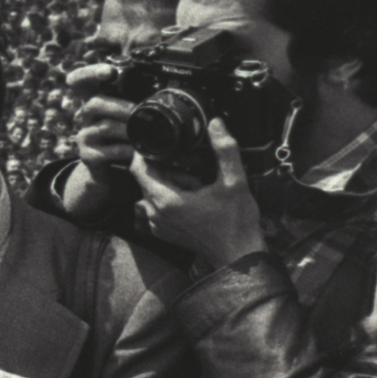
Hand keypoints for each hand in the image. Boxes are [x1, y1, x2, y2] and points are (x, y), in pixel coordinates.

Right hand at [61, 64, 137, 175]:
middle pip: (94, 103)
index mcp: (96, 99)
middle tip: (137, 111)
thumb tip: (166, 85)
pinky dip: (127, 150)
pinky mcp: (88, 155)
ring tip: (145, 132)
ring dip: (129, 129)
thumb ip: (138, 101)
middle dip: (119, 106)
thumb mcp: (129, 115)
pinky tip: (137, 151)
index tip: (109, 71)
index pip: (79, 80)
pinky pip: (109, 150)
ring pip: (105, 126)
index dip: (89, 73)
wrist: (111, 170)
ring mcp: (85, 136)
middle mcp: (86, 116)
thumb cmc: (125, 136)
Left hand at [132, 122, 267, 267]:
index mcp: (165, 201)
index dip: (145, 152)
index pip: (138, 169)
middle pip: (147, 179)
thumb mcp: (235, 181)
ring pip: (154, 192)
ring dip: (172, 182)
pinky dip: (173, 196)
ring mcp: (156, 225)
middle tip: (194, 167)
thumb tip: (216, 123)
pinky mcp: (162, 231)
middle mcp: (154, 214)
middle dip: (167, 168)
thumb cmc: (236, 221)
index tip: (161, 141)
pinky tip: (195, 197)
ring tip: (199, 185)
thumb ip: (225, 150)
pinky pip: (159, 206)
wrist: (238, 253)